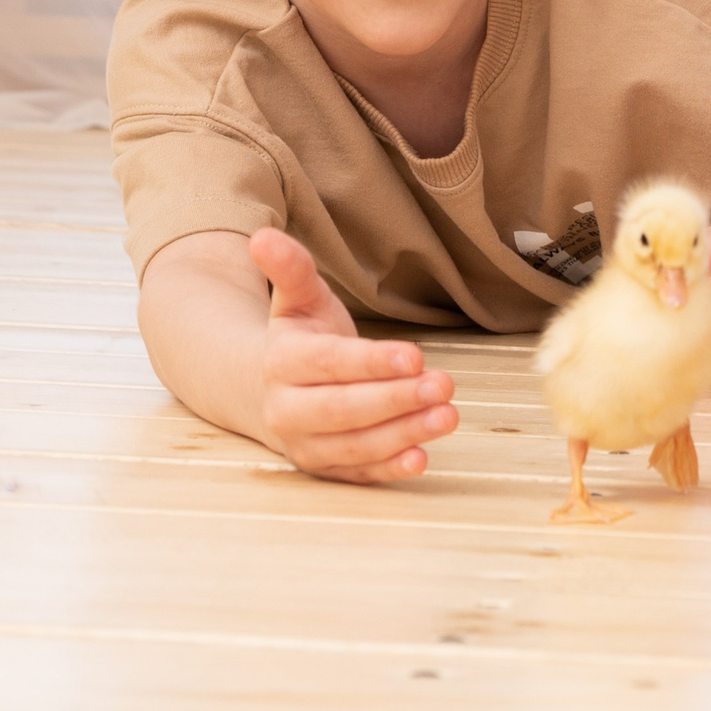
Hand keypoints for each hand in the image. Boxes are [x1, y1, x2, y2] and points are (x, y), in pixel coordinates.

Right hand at [250, 229, 457, 483]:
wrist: (266, 388)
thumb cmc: (299, 336)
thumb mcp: (297, 299)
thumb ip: (290, 270)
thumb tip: (263, 236)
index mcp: (281, 362)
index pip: (330, 363)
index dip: (372, 362)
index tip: (415, 355)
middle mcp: (287, 409)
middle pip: (344, 409)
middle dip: (396, 399)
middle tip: (445, 385)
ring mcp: (305, 443)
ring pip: (355, 445)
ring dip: (403, 433)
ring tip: (448, 416)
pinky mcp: (324, 468)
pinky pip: (356, 474)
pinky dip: (387, 470)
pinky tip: (421, 460)